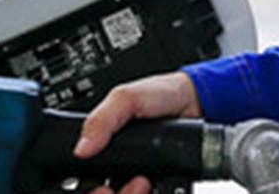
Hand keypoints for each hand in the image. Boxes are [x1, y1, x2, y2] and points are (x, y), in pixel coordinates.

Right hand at [76, 72, 202, 193]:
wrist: (196, 101)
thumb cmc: (161, 94)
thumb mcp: (126, 97)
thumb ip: (103, 119)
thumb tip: (82, 148)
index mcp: (105, 146)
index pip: (87, 177)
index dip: (92, 188)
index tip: (102, 188)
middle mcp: (120, 164)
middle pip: (107, 191)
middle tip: (121, 186)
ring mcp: (140, 174)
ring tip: (144, 182)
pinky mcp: (161, 180)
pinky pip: (155, 192)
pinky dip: (154, 192)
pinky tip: (155, 184)